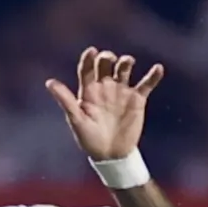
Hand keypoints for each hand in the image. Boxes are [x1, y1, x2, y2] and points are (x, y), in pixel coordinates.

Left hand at [46, 47, 164, 163]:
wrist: (110, 155)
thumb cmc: (89, 139)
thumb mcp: (76, 120)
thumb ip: (65, 100)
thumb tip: (49, 82)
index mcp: (88, 91)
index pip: (87, 69)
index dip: (88, 58)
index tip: (92, 51)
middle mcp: (105, 87)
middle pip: (106, 64)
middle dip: (107, 58)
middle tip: (109, 59)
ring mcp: (121, 92)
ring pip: (124, 69)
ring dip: (126, 62)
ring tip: (127, 62)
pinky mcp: (137, 100)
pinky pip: (146, 84)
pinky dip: (153, 76)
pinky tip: (158, 68)